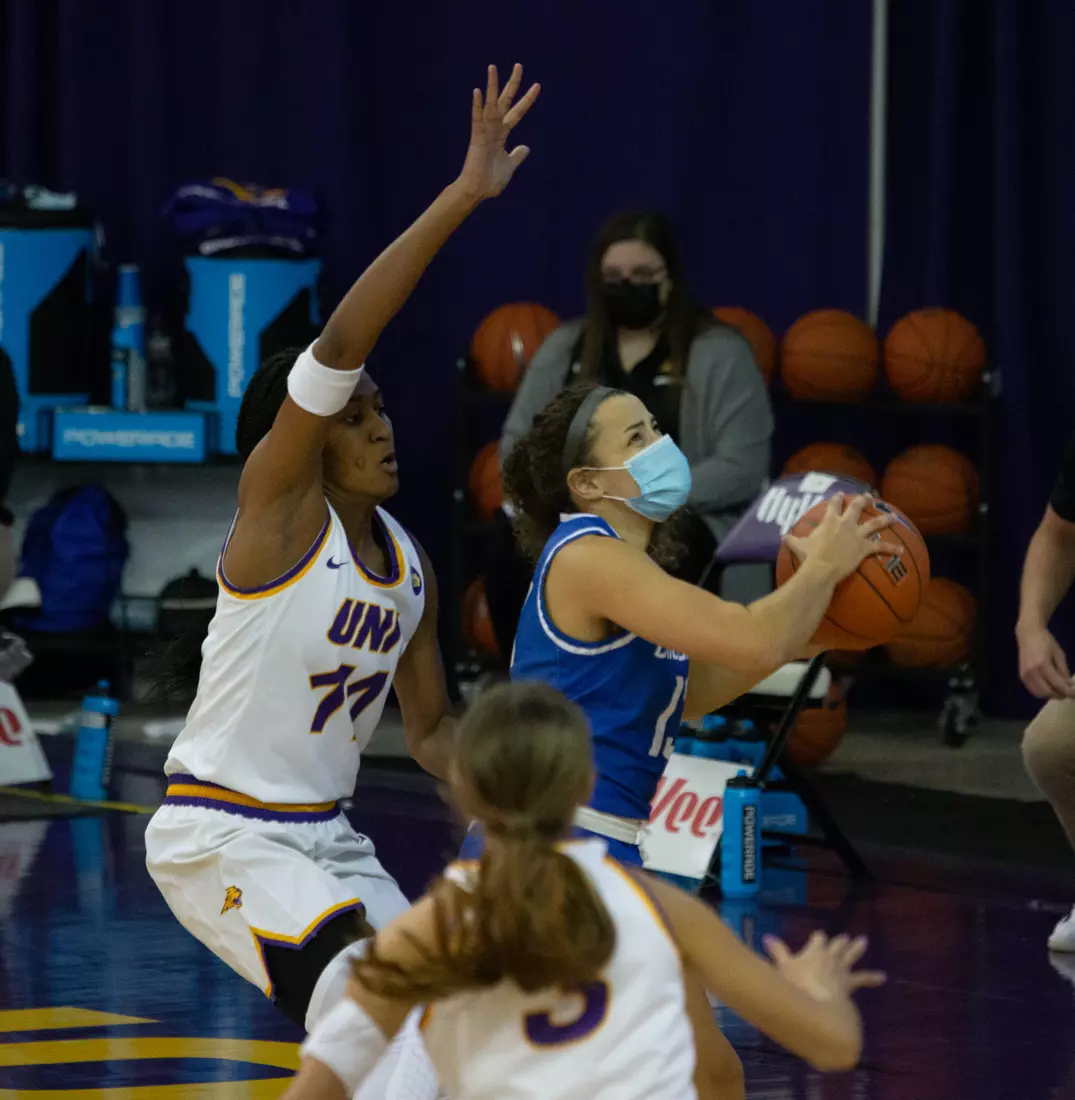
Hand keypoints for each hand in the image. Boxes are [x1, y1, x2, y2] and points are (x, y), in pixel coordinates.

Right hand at [457, 64, 539, 200]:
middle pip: (504, 102)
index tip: (537, 86)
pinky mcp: (476, 139)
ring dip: (491, 86)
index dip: (527, 100)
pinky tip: (478, 91)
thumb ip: (517, 155)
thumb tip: (526, 147)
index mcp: (502, 134)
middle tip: (519, 65)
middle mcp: (494, 129)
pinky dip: (477, 106)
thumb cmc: (491, 181)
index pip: (517, 112)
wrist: (477, 191)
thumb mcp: (510, 166)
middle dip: (512, 84)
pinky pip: (477, 119)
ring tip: (493, 68)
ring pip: (489, 105)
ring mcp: (484, 132)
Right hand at [764, 931, 886, 1002]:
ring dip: (857, 948)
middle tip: (845, 937)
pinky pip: (864, 978)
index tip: (818, 936)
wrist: (818, 1005)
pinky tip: (883, 977)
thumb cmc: (797, 986)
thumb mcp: (783, 967)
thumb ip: (777, 951)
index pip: (818, 938)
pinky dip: (873, 977)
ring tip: (864, 940)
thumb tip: (766, 936)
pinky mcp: (850, 983)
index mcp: (814, 951)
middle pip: (836, 945)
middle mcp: (830, 957)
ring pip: (851, 955)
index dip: (818, 938)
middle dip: (840, 941)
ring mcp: (842, 970)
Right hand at [784, 494, 901, 582]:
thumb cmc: (809, 557)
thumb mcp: (798, 546)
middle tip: (868, 496)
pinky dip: (892, 549)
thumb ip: (792, 540)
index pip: (833, 505)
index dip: (837, 499)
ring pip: (875, 524)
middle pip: (857, 508)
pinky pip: (881, 547)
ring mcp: (857, 535)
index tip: (840, 494)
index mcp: (829, 521)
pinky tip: (901, 550)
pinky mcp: (864, 548)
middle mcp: (845, 524)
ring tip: (893, 516)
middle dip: (862, 501)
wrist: (821, 568)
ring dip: (885, 519)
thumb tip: (783, 537)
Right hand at [1017, 622, 1074, 698]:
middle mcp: (1032, 672)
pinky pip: (1032, 689)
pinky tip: (1048, 688)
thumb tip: (1067, 684)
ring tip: (1058, 691)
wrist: (1028, 633)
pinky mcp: (1021, 675)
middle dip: (1059, 695)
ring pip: (1038, 693)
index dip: (1068, 692)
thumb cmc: (1046, 641)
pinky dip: (1041, 692)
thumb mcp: (1059, 654)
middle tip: (1067, 693)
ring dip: (1050, 695)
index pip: (1058, 684)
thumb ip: (1063, 670)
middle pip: (1047, 691)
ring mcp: (1025, 674)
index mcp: (1043, 665)